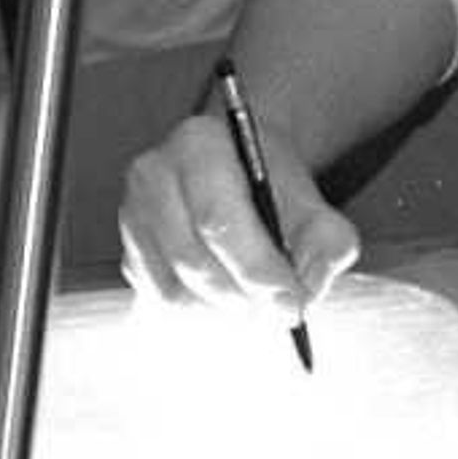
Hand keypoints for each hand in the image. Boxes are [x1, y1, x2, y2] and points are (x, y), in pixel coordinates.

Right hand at [116, 108, 360, 320]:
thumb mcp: (316, 206)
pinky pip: (162, 302)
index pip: (218, 220)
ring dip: (224, 310)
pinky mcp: (130, 254)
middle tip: (281, 311)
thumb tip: (303, 292)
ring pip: (175, 290)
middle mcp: (153, 176)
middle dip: (245, 296)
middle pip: (194, 260)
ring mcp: (133, 218)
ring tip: (259, 303)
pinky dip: (202, 312)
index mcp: (198, 146)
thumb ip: (327, 245)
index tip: (291, 302)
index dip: (257, 269)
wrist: (242, 173)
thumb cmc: (275, 188)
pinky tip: (231, 297)